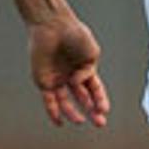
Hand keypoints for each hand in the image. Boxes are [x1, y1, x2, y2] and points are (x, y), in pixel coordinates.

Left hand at [28, 13, 108, 127]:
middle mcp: (71, 76)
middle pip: (82, 98)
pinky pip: (49, 100)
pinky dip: (53, 111)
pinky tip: (59, 122)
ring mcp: (57, 79)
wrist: (53, 26)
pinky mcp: (44, 80)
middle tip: (99, 123)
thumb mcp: (92, 52)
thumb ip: (88, 71)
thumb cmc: (74, 34)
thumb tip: (76, 83)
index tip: (104, 110)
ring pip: (66, 101)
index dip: (100, 100)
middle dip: (91, 110)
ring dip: (73, 113)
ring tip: (79, 121)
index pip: (94, 89)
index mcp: (85, 68)